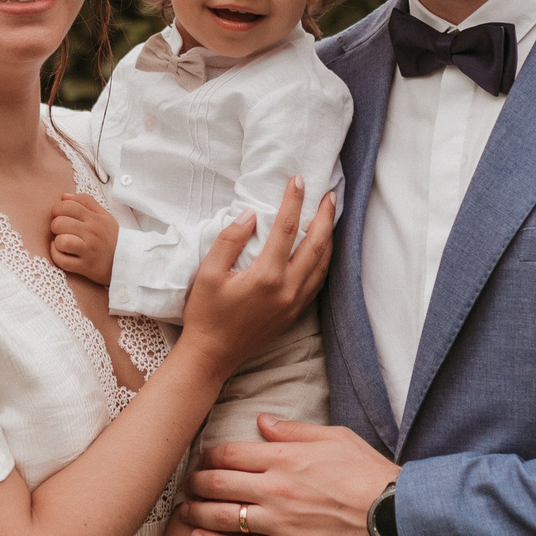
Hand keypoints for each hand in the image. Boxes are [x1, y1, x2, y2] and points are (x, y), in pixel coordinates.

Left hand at [48, 192, 117, 286]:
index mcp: (94, 219)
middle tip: (62, 230)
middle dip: (55, 226)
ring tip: (63, 243)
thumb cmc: (112, 238)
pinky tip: (62, 253)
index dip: (57, 209)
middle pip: (60, 223)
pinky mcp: (85, 267)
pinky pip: (62, 260)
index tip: (60, 215)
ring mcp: (88, 251)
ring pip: (61, 241)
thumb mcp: (104, 216)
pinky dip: (57, 256)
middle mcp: (91, 233)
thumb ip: (85, 202)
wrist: (128, 262)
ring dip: (57, 242)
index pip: (67, 206)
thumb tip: (64, 196)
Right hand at [175, 178, 332, 377]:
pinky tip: (322, 249)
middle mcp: (287, 289)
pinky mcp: (295, 313)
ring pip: (323, 263)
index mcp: (266, 276)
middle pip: (316, 244)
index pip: (287, 228)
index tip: (297, 180)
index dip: (293, 201)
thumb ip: (229, 240)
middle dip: (324, 216)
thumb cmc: (206, 315)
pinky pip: (318, 281)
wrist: (212, 356)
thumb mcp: (208, 273)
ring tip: (329, 216)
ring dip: (329, 237)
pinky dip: (325, 260)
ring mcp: (294, 303)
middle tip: (328, 194)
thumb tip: (249, 215)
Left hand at [182, 417, 399, 535]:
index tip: (202, 459)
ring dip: (196, 514)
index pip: (230, 453)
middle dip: (195, 484)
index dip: (208, 456)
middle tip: (187, 485)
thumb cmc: (367, 472)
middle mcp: (276, 489)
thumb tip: (262, 421)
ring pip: (222, 519)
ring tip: (185, 512)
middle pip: (218, 484)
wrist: (393, 515)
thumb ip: (293, 430)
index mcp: (286, 458)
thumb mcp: (335, 437)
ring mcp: (279, 523)